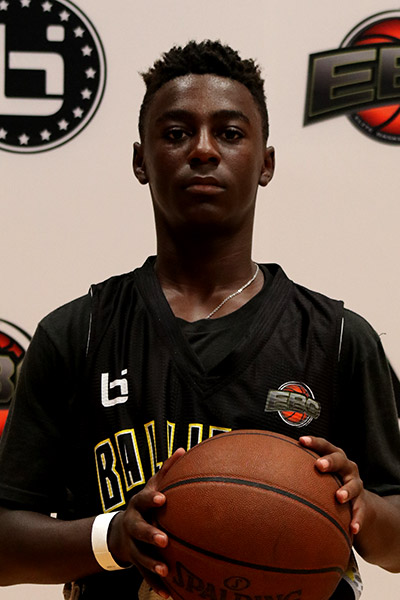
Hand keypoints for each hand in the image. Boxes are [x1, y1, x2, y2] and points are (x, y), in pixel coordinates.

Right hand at [108, 447, 184, 597]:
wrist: (119, 531)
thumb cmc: (145, 504)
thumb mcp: (152, 486)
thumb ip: (167, 470)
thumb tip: (184, 450)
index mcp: (138, 505)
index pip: (144, 500)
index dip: (152, 499)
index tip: (163, 498)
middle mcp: (132, 524)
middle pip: (139, 530)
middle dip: (150, 534)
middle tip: (164, 540)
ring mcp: (132, 545)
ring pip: (141, 556)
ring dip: (152, 564)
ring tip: (166, 571)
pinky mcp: (136, 563)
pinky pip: (145, 576)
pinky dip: (156, 585)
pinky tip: (168, 594)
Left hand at [299, 436, 364, 535]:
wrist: (360, 501)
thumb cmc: (331, 481)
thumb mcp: (321, 473)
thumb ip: (302, 468)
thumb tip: (270, 465)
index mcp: (335, 457)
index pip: (325, 445)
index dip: (314, 442)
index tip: (301, 440)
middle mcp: (347, 468)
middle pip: (340, 460)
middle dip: (330, 462)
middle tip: (319, 465)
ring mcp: (356, 485)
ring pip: (354, 485)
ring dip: (346, 490)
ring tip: (339, 497)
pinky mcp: (362, 503)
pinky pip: (360, 511)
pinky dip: (357, 519)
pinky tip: (352, 528)